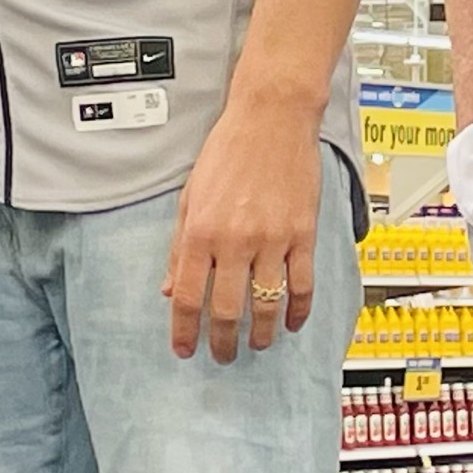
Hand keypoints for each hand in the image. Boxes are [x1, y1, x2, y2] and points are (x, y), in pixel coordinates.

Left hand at [165, 101, 323, 362]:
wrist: (272, 117)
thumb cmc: (229, 149)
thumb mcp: (190, 196)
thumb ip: (180, 246)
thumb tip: (170, 288)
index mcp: (200, 231)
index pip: (187, 297)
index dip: (184, 331)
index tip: (185, 349)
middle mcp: (234, 239)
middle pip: (226, 310)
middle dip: (221, 342)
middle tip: (222, 355)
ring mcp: (272, 239)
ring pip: (266, 304)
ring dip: (261, 333)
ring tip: (257, 344)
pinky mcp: (302, 233)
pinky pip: (302, 284)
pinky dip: (298, 311)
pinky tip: (291, 323)